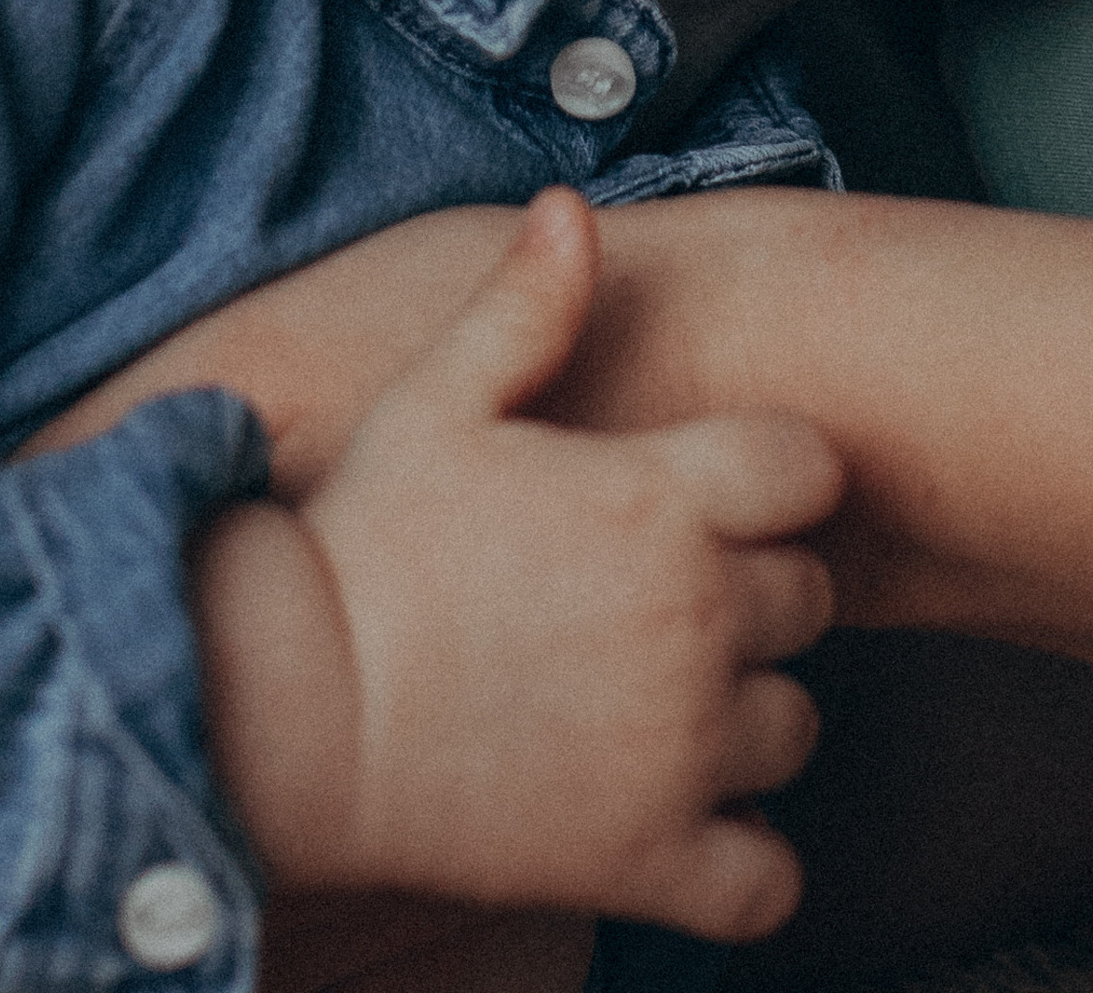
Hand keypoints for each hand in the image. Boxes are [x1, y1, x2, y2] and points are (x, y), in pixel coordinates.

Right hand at [194, 189, 842, 938]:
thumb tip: (572, 209)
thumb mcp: (438, 398)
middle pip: (811, 598)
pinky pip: (767, 883)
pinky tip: (682, 833)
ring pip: (797, 730)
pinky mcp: (645, 857)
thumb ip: (525, 306)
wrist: (281, 712)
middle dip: (753, 598)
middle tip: (658, 607)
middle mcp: (695, 615)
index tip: (710, 500)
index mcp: (664, 495)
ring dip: (747, 725)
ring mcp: (679, 744)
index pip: (811, 471)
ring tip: (653, 712)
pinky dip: (742, 867)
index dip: (770, 481)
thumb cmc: (361, 545)